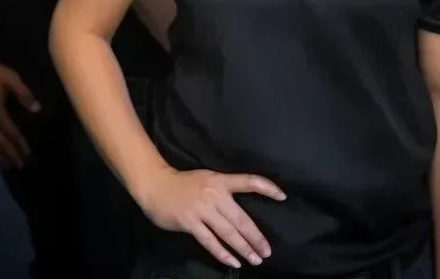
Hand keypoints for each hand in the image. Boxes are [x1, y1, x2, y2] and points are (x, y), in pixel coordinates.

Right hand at [141, 167, 285, 268]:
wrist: (157, 186)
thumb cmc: (185, 183)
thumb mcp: (208, 178)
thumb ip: (224, 190)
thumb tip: (241, 207)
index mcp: (221, 180)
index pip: (249, 181)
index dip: (267, 188)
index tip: (282, 197)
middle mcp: (215, 194)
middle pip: (241, 218)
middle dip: (256, 237)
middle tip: (267, 251)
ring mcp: (203, 209)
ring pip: (228, 232)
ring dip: (243, 248)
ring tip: (255, 259)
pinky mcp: (191, 223)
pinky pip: (210, 241)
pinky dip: (223, 253)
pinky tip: (233, 261)